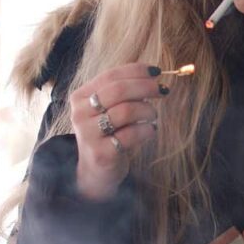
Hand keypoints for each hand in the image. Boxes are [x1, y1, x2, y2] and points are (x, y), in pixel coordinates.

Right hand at [68, 63, 167, 199]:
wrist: (95, 172)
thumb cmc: (108, 134)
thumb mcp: (109, 109)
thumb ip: (124, 92)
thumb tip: (152, 75)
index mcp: (81, 97)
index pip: (111, 76)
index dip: (136, 71)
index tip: (157, 72)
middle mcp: (80, 113)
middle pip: (118, 90)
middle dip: (146, 87)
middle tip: (163, 90)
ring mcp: (88, 134)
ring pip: (127, 111)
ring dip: (148, 111)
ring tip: (152, 116)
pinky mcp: (101, 153)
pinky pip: (132, 134)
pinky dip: (147, 130)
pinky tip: (150, 131)